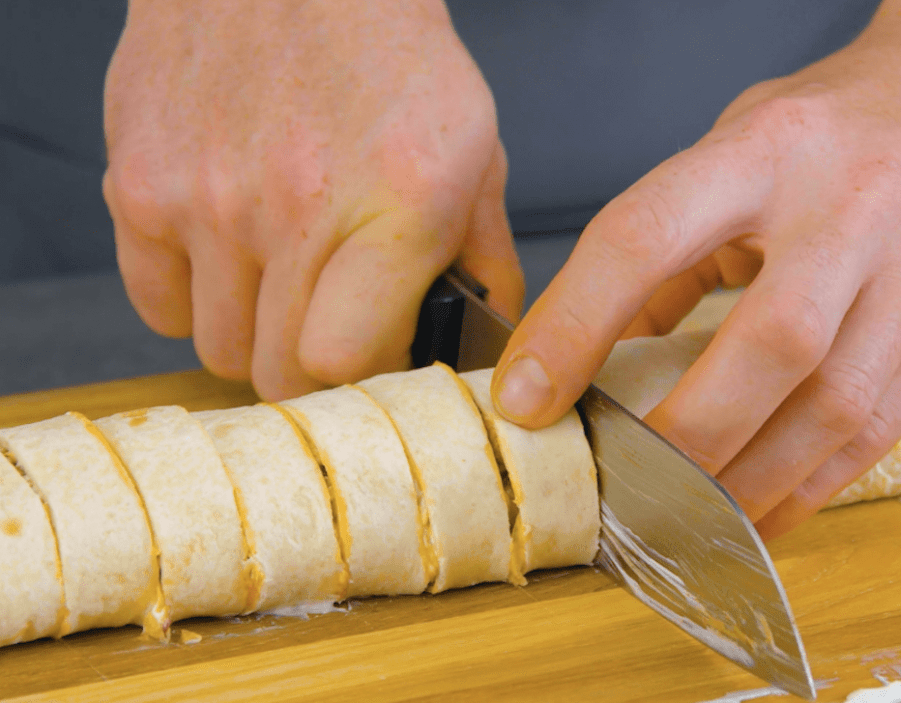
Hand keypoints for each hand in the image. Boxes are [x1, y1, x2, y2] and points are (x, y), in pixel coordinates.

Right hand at [104, 0, 521, 399]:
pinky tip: (230, 258)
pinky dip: (194, 299)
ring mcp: (207, 199)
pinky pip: (159, 305)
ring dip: (254, 336)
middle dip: (312, 368)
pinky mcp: (139, 185)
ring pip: (218, 349)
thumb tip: (481, 336)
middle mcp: (297, 207)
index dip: (364, 375)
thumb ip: (484, 255)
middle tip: (331, 327)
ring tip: (283, 282)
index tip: (377, 358)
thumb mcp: (474, 149)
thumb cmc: (385, 54)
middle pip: (279, 374)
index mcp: (399, 203)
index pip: (347, 362)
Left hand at [492, 1, 900, 536]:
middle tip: (624, 484)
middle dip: (684, 435)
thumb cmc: (847, 121)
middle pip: (768, 345)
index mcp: (770, 149)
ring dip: (748, 481)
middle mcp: (855, 208)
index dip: (574, 325)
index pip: (647, 236)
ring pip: (833, 407)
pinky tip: (763, 510)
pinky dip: (810, 486)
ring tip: (687, 520)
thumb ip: (676, 241)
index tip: (526, 397)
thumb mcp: (742, 143)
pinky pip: (880, 432)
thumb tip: (612, 345)